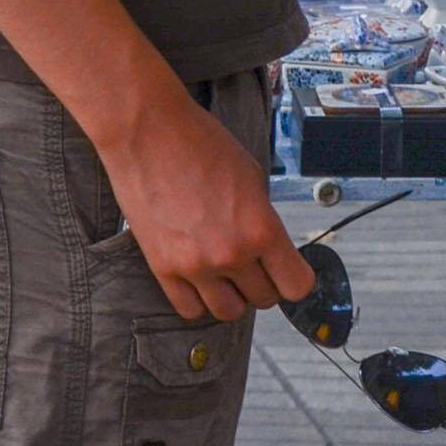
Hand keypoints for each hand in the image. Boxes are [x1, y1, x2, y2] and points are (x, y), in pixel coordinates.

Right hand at [102, 82, 316, 323]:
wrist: (148, 133)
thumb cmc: (201, 145)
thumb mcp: (253, 178)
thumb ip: (263, 221)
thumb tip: (270, 250)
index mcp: (261, 228)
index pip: (297, 285)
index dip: (295, 278)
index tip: (289, 270)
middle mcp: (231, 254)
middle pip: (264, 299)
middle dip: (264, 283)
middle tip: (254, 264)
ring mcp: (195, 266)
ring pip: (229, 312)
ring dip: (233, 295)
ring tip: (226, 272)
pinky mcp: (162, 268)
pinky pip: (190, 310)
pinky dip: (199, 299)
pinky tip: (199, 278)